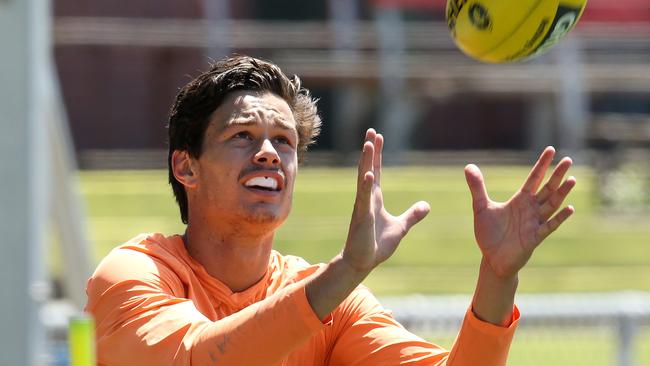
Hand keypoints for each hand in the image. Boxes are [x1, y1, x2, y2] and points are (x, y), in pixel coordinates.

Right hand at [341, 129, 429, 273]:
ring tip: (368, 145)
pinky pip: (363, 199)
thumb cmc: (377, 244)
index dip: (378, 154)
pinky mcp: (362, 218)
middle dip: (370, 150)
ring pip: (364, 179)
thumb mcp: (401, 227)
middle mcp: (366, 198)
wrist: (363, 262)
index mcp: (374, 198)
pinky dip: (366, 187)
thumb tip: (427, 205)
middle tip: (371, 130)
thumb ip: (412, 215)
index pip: (376, 171)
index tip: (377, 136)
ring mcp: (363, 206)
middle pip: (368, 168)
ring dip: (366, 162)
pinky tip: (368, 174)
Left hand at [464, 147, 575, 278]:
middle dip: (557, 175)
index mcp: (519, 200)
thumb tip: (468, 166)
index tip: (551, 149)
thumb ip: (477, 187)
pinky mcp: (534, 238)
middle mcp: (530, 210)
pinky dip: (559, 218)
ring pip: (552, 205)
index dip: (542, 164)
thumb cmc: (489, 234)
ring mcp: (534, 223)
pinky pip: (549, 226)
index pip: (533, 178)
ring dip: (561, 193)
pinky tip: (569, 208)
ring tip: (572, 179)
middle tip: (568, 159)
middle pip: (547, 189)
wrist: (492, 259)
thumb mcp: (481, 207)